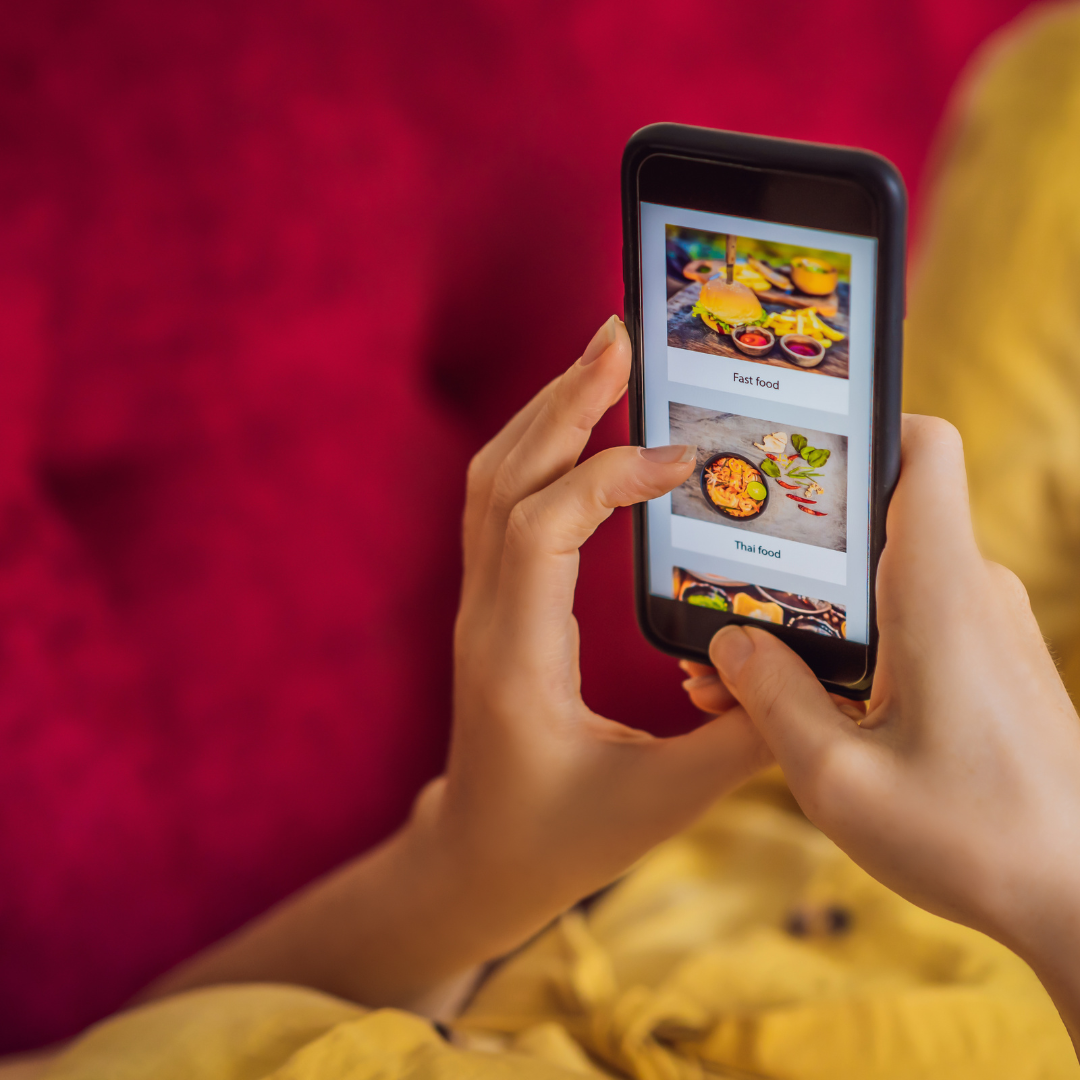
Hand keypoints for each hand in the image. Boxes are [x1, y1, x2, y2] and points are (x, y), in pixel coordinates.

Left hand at [417, 315, 770, 962]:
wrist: (477, 859)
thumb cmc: (559, 840)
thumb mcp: (661, 802)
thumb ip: (742, 740)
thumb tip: (807, 673)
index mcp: (519, 658)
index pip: (544, 530)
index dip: (611, 477)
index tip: (684, 458)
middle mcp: (486, 617)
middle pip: (506, 479)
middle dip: (565, 400)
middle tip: (620, 335)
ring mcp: (479, 607)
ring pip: (492, 482)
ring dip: (546, 413)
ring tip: (605, 361)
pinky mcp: (491, 605)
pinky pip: (499, 505)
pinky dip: (537, 450)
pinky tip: (580, 428)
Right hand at [692, 415, 1079, 1037]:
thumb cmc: (974, 840)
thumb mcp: (837, 778)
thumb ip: (771, 696)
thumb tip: (729, 640)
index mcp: (940, 592)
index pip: (924, 449)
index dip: (863, 424)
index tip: (791, 451)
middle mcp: (972, 591)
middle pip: (874, 522)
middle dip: (793, 553)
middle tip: (721, 597)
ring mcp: (986, 627)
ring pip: (884, 580)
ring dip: (813, 612)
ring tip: (742, 669)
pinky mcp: (988, 663)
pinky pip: (909, 624)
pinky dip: (851, 645)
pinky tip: (800, 699)